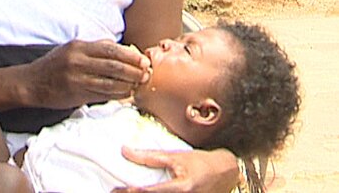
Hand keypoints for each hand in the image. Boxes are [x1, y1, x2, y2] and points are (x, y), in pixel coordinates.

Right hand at [23, 40, 150, 109]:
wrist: (31, 83)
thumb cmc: (54, 65)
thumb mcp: (71, 50)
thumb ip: (95, 48)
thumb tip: (121, 48)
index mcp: (78, 47)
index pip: (110, 49)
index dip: (130, 55)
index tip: (143, 60)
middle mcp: (78, 61)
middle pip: (114, 65)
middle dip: (134, 70)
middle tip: (146, 73)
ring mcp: (77, 79)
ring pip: (111, 82)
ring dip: (129, 84)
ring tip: (139, 84)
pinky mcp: (76, 94)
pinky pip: (103, 95)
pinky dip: (118, 94)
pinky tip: (126, 93)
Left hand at [111, 147, 238, 192]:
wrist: (225, 173)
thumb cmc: (200, 163)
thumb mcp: (175, 156)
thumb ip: (150, 156)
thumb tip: (125, 151)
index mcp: (181, 188)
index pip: (151, 192)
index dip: (131, 191)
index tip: (116, 189)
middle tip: (114, 191)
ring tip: (123, 190)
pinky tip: (140, 190)